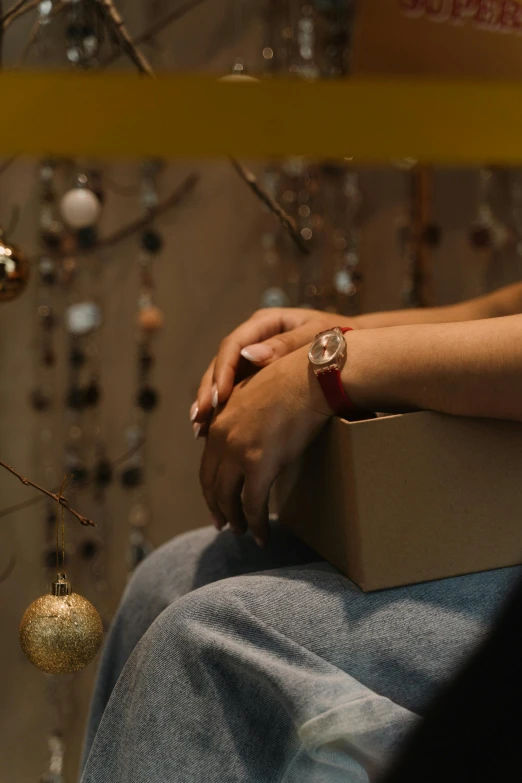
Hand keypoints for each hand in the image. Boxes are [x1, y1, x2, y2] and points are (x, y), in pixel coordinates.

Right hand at [192, 308, 353, 432]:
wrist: (353, 351)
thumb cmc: (339, 340)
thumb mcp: (317, 338)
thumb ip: (286, 346)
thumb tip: (251, 356)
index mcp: (265, 322)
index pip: (233, 345)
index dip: (222, 371)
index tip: (219, 396)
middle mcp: (253, 337)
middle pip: (221, 363)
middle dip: (209, 390)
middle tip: (201, 416)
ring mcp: (253, 356)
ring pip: (223, 379)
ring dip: (210, 403)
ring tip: (198, 427)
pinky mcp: (256, 374)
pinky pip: (234, 391)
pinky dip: (223, 410)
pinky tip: (211, 430)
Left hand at [199, 345, 331, 545]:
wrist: (310, 375)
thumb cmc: (293, 378)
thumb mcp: (257, 391)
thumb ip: (244, 411)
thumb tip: (248, 429)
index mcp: (219, 418)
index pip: (207, 461)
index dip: (210, 485)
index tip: (215, 500)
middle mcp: (221, 436)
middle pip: (211, 482)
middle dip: (216, 506)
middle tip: (222, 524)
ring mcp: (238, 451)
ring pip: (228, 497)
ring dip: (234, 519)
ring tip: (242, 532)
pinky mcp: (259, 464)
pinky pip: (253, 505)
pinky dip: (255, 524)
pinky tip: (262, 537)